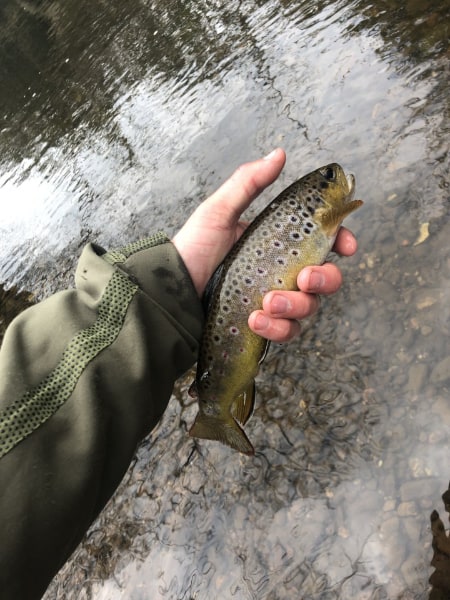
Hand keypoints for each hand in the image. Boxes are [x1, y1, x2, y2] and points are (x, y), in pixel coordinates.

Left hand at [172, 148, 356, 343]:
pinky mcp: (264, 325)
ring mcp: (275, 300)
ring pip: (310, 308)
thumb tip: (279, 154)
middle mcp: (282, 272)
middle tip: (303, 279)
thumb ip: (248, 184)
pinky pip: (287, 332)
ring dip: (295, 307)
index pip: (323, 242)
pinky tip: (255, 320)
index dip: (342, 242)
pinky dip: (277, 329)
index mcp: (278, 243)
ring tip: (266, 303)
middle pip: (326, 279)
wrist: (172, 290)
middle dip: (324, 280)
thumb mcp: (219, 212)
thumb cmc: (194, 248)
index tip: (347, 246)